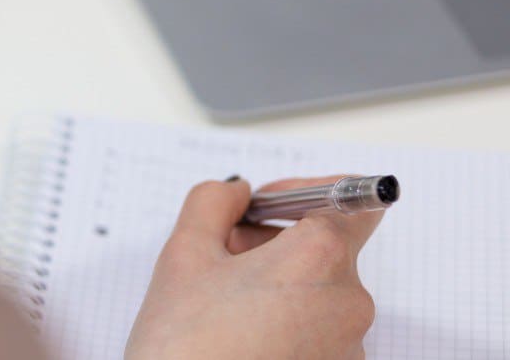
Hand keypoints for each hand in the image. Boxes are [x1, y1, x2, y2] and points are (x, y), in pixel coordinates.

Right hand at [126, 175, 382, 359]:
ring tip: (221, 304)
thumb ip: (213, 203)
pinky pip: (316, 334)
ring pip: (317, 293)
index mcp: (320, 258)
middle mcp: (349, 303)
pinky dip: (283, 323)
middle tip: (220, 254)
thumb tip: (236, 192)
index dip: (304, 192)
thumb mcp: (184, 253)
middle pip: (325, 249)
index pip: (351, 200)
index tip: (263, 204)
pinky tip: (236, 336)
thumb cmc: (185, 345)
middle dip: (272, 242)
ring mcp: (348, 350)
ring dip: (275, 284)